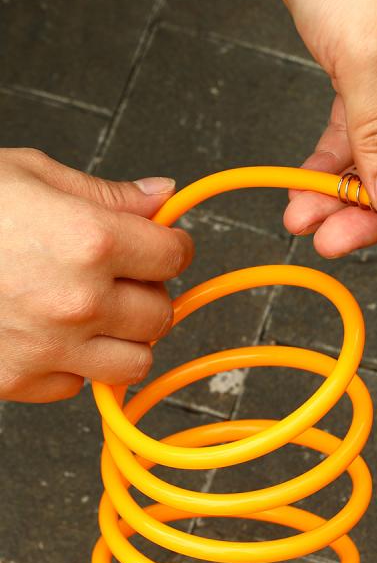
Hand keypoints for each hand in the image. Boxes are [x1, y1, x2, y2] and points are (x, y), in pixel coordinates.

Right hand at [0, 149, 193, 401]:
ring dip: (122, 338)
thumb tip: (161, 196)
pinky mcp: (15, 382)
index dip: (168, 245)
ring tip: (90, 311)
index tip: (156, 243)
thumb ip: (105, 194)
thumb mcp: (27, 176)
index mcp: (89, 241)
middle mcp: (77, 301)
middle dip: (147, 291)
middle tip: (118, 275)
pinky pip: (77, 386)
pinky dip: (71, 365)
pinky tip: (44, 333)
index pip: (175, 256)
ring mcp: (47, 348)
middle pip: (162, 313)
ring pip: (134, 362)